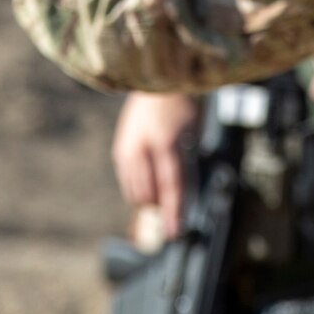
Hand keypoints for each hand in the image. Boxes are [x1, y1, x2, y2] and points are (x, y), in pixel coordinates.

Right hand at [112, 92, 199, 238]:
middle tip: (172, 213)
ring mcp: (128, 149)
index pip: (170, 186)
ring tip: (160, 198)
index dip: (173, 211)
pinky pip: (128, 180)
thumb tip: (177, 194)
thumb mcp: (192, 133)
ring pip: (135, 190)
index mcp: (166, 144)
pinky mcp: (121, 149)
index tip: (175, 232)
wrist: (156, 81)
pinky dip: (138, 188)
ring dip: (149, 199)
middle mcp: (143, 148)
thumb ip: (185, 163)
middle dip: (161, 207)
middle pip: (149, 193)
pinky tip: (148, 185)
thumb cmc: (181, 107)